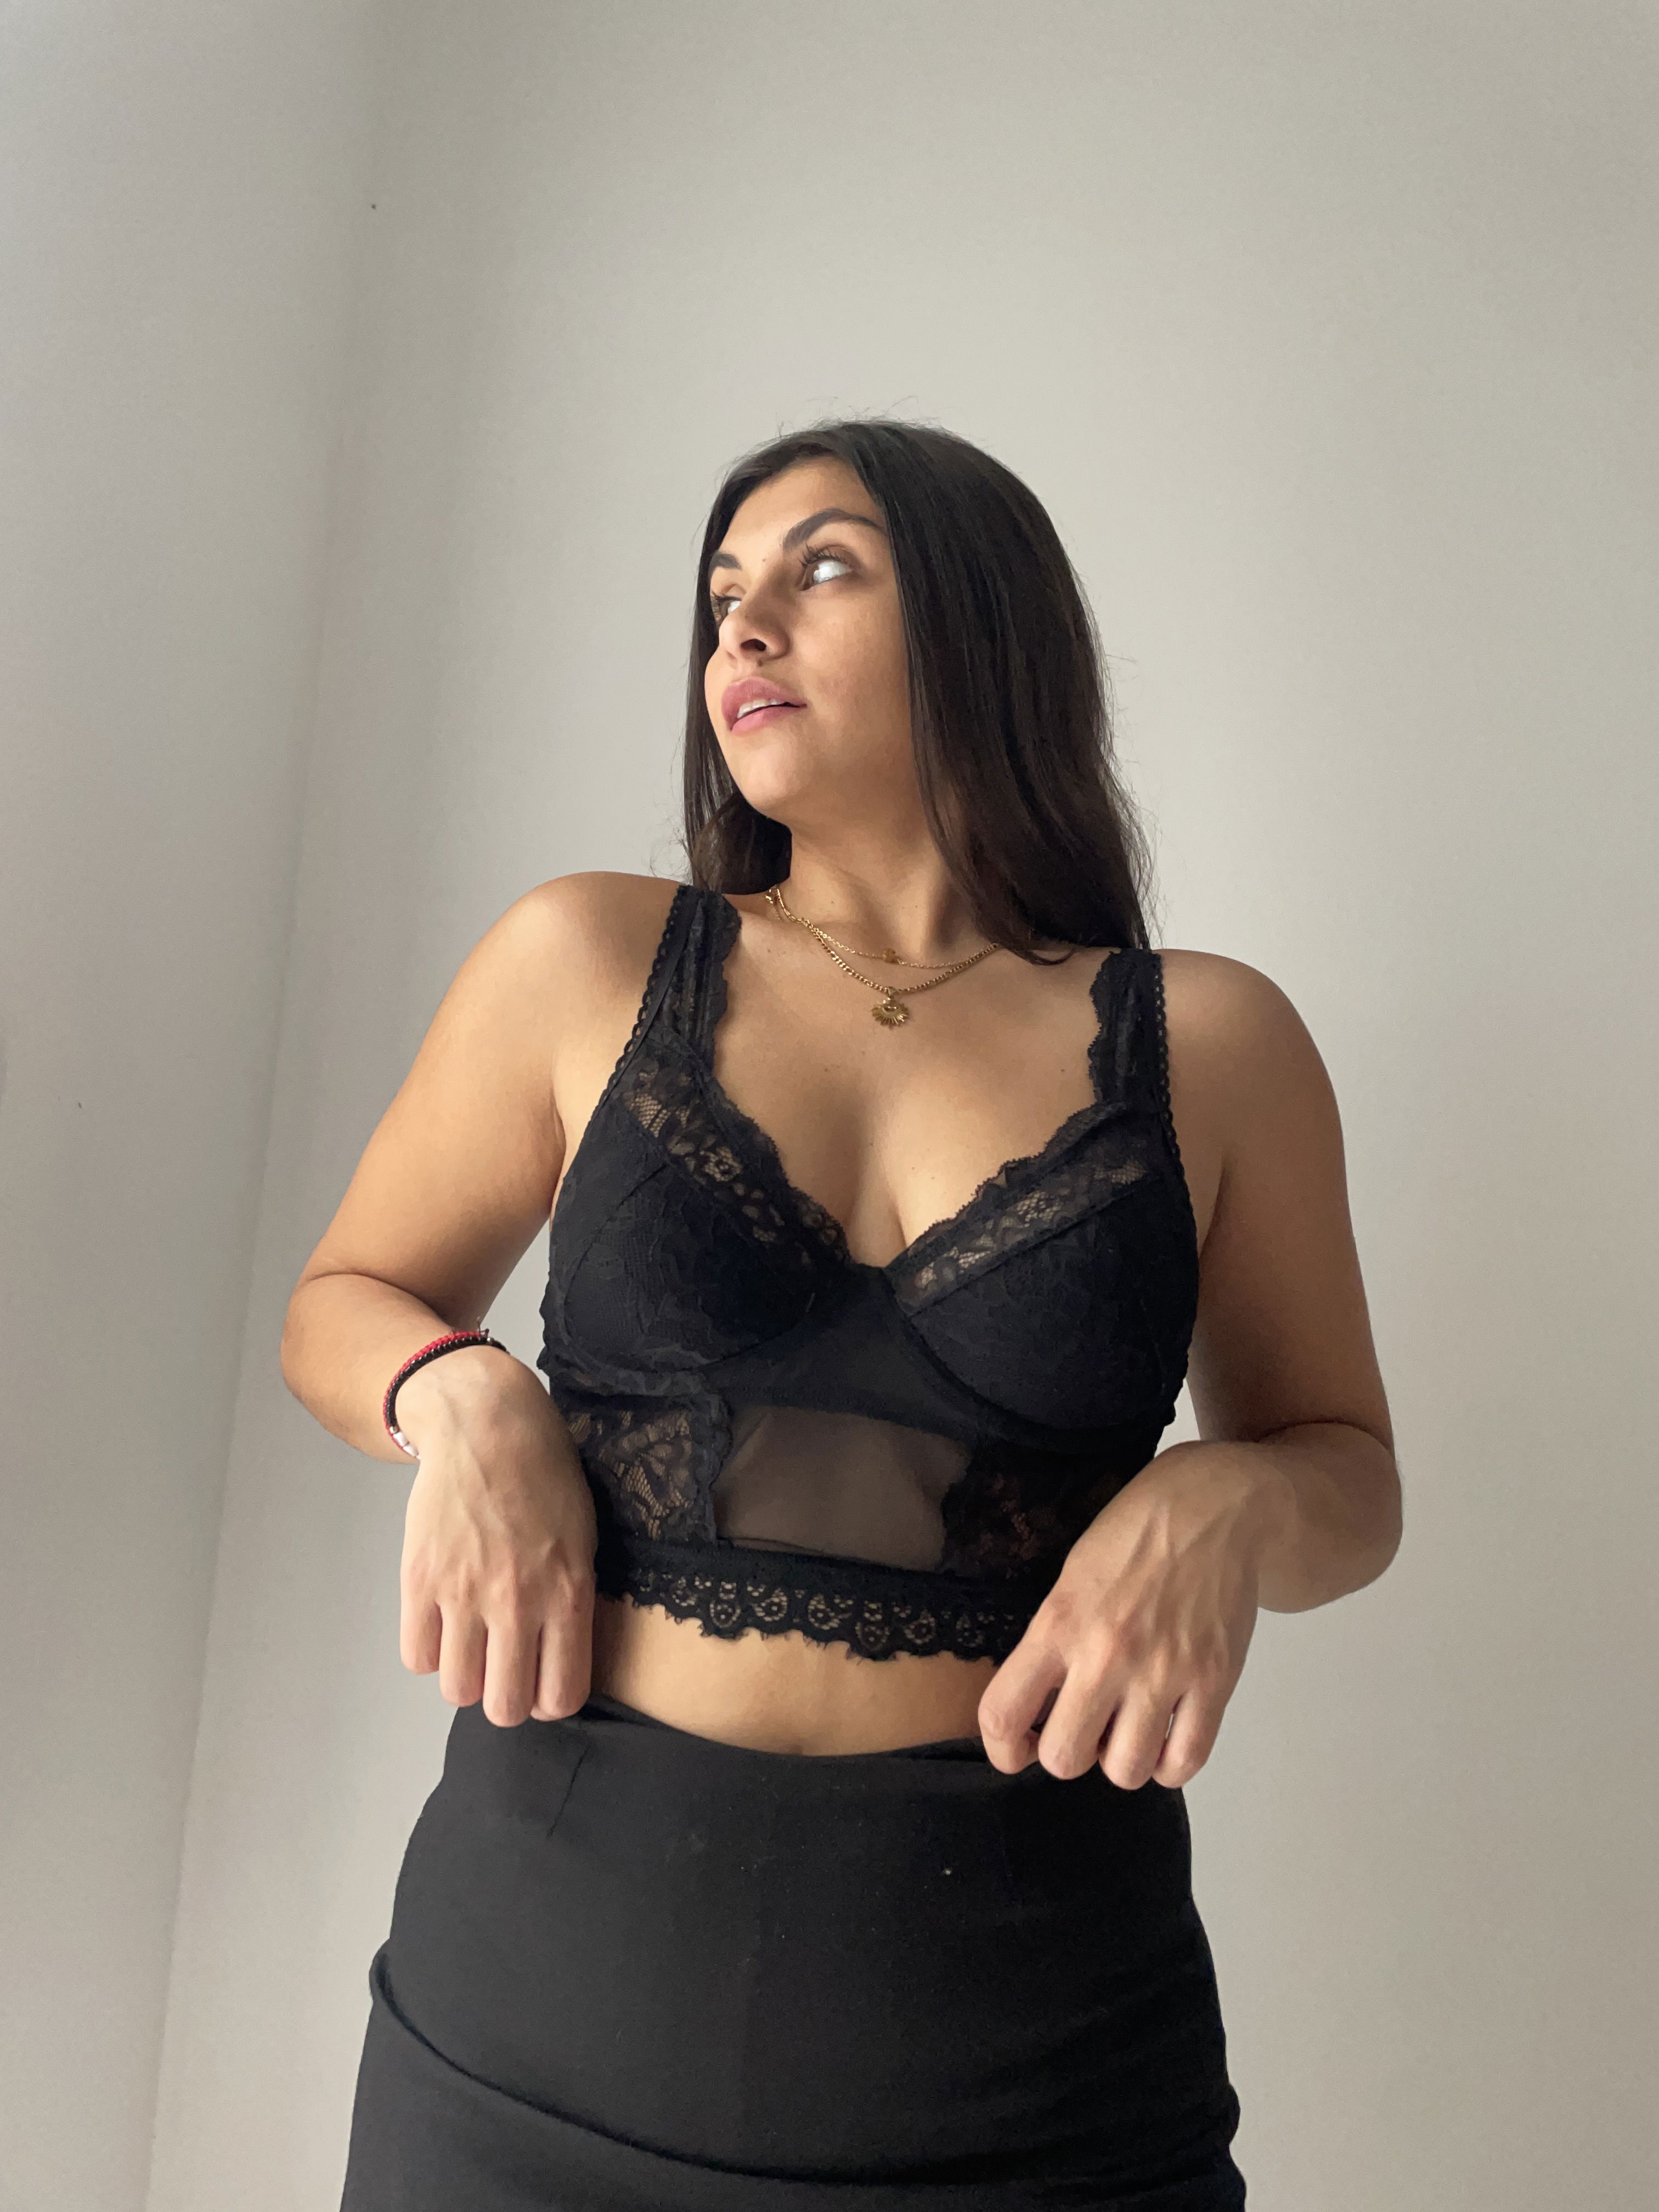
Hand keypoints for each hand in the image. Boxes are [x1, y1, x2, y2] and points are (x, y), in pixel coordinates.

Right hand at [395, 1352, 598, 1727]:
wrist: (489, 1425)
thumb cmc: (546, 1478)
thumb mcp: (584, 1539)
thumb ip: (573, 1605)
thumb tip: (558, 1664)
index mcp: (568, 1593)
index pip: (560, 1696)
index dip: (549, 1698)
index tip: (543, 1679)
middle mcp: (517, 1602)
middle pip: (503, 1708)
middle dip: (505, 1696)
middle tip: (505, 1667)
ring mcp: (464, 1593)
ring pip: (456, 1690)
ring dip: (465, 1675)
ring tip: (472, 1643)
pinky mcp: (420, 1579)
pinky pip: (416, 1656)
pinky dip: (429, 1650)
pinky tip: (443, 1623)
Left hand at [977, 1442, 1284, 1787]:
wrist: (1215, 1507)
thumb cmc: (1136, 1534)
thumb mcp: (1071, 1576)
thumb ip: (1051, 1640)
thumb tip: (1040, 1706)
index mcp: (1059, 1623)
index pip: (1002, 1714)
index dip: (1003, 1748)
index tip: (1019, 1747)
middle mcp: (1106, 1655)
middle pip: (1064, 1759)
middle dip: (1068, 1753)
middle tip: (1084, 1729)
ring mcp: (1164, 1672)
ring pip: (1126, 1772)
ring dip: (1122, 1760)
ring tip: (1128, 1729)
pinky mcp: (1214, 1682)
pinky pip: (1185, 1763)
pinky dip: (1170, 1764)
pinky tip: (1167, 1737)